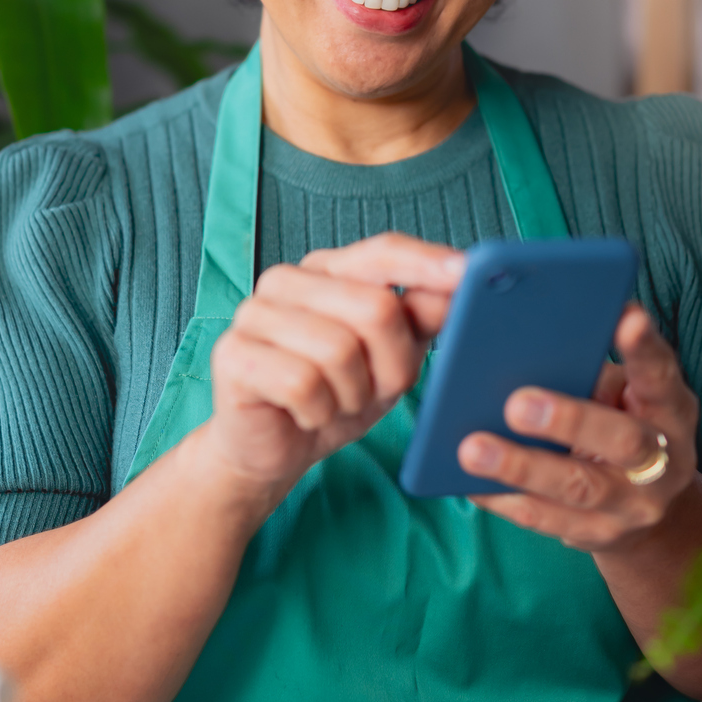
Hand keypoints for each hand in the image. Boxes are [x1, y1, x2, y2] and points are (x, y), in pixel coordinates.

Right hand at [204, 233, 465, 520]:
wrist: (274, 450)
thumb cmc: (335, 396)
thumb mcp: (391, 361)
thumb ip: (420, 319)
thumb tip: (458, 284)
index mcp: (328, 269)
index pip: (383, 251)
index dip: (427, 263)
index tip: (469, 273)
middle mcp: (286, 280)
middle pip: (374, 308)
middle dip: (390, 365)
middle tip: (374, 390)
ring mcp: (253, 313)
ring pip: (339, 350)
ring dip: (351, 395)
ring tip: (336, 403)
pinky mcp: (232, 353)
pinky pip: (303, 384)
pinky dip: (319, 412)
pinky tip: (305, 414)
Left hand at [456, 304, 698, 549]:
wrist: (654, 514)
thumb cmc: (623, 428)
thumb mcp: (626, 399)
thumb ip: (593, 376)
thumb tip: (527, 351)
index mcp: (671, 411)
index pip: (661, 375)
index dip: (645, 348)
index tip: (626, 317)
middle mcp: (663, 460)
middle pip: (622, 440)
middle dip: (568, 420)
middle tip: (516, 404)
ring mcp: (634, 505)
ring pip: (578, 487)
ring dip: (521, 467)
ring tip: (472, 449)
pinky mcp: (599, 535)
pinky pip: (545, 518)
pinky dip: (503, 498)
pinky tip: (469, 481)